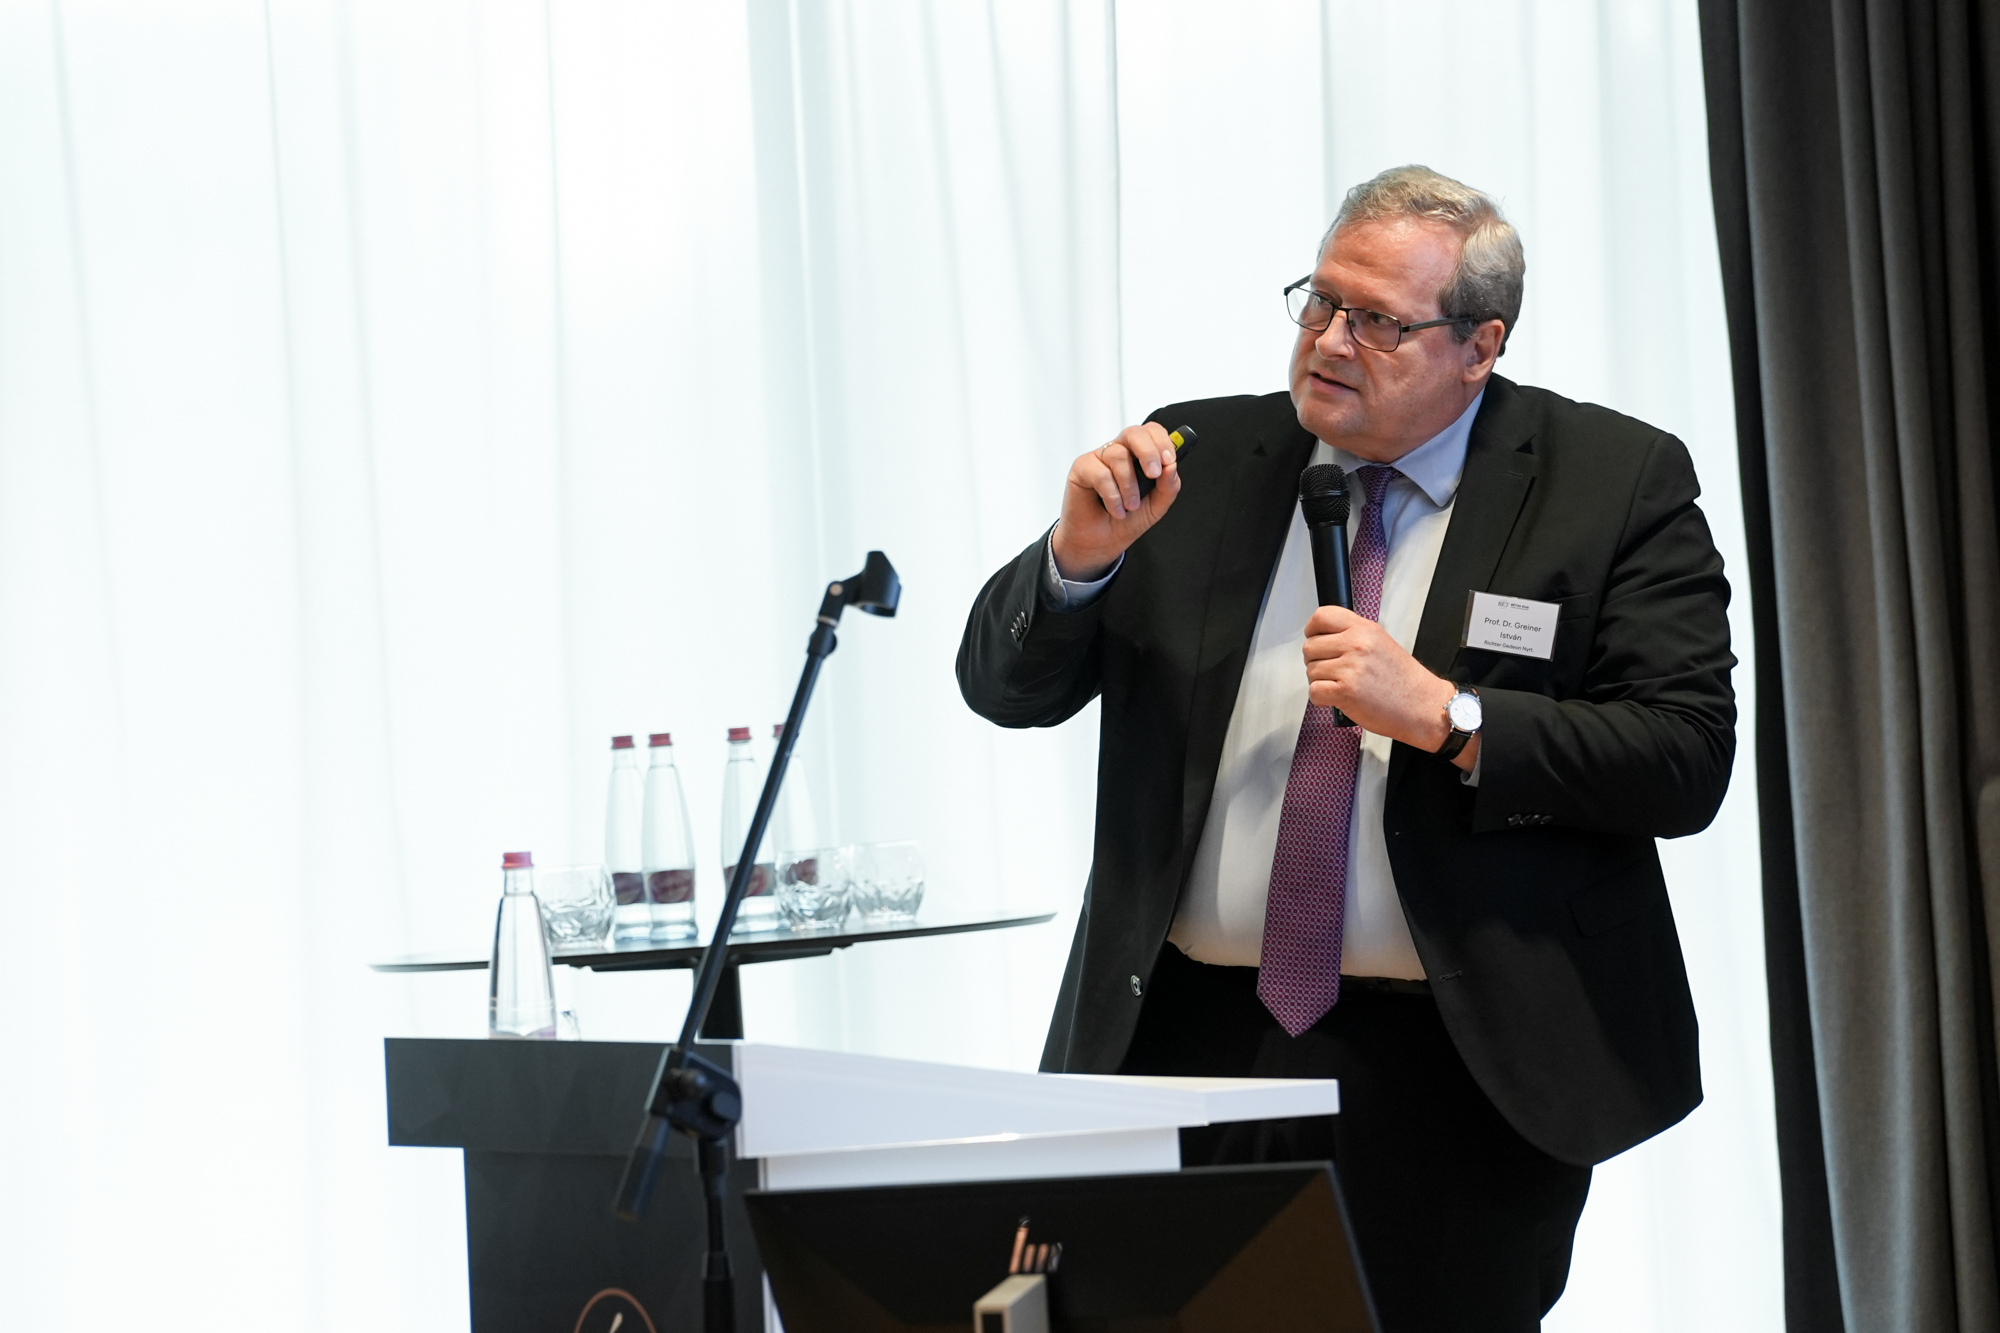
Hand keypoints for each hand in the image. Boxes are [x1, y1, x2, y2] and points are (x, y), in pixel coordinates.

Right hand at [1050, 422, 1182, 580]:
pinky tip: (1116, 510)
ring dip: (1129, 485)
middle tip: (1154, 474)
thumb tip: (1171, 466)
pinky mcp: (1081, 468)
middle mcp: (1119, 452)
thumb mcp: (1156, 507)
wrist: (1101, 544)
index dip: (1163, 441)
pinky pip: (1100, 473)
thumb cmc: (1126, 521)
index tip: (1170, 460)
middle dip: (1148, 452)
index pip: (1152, 432)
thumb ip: (1168, 486)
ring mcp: (1099, 458)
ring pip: (1119, 455)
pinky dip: (1112, 495)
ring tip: (1130, 506)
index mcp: (1138, 455)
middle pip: (1134, 433)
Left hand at [1302, 606, 1478, 770]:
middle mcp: (1357, 644)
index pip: (1322, 617)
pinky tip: (1338, 698)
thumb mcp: (1381, 643)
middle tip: (1334, 671)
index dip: (1312, 630)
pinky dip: (1321, 699)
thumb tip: (1324, 636)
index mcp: (1364, 629)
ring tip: (1343, 686)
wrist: (1423, 706)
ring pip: (1310, 671)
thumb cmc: (1404, 680)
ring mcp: (1351, 667)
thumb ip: (1352, 635)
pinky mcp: (1346, 691)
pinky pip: (1314, 692)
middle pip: (1310, 647)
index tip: (1315, 638)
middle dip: (1316, 662)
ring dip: (1321, 682)